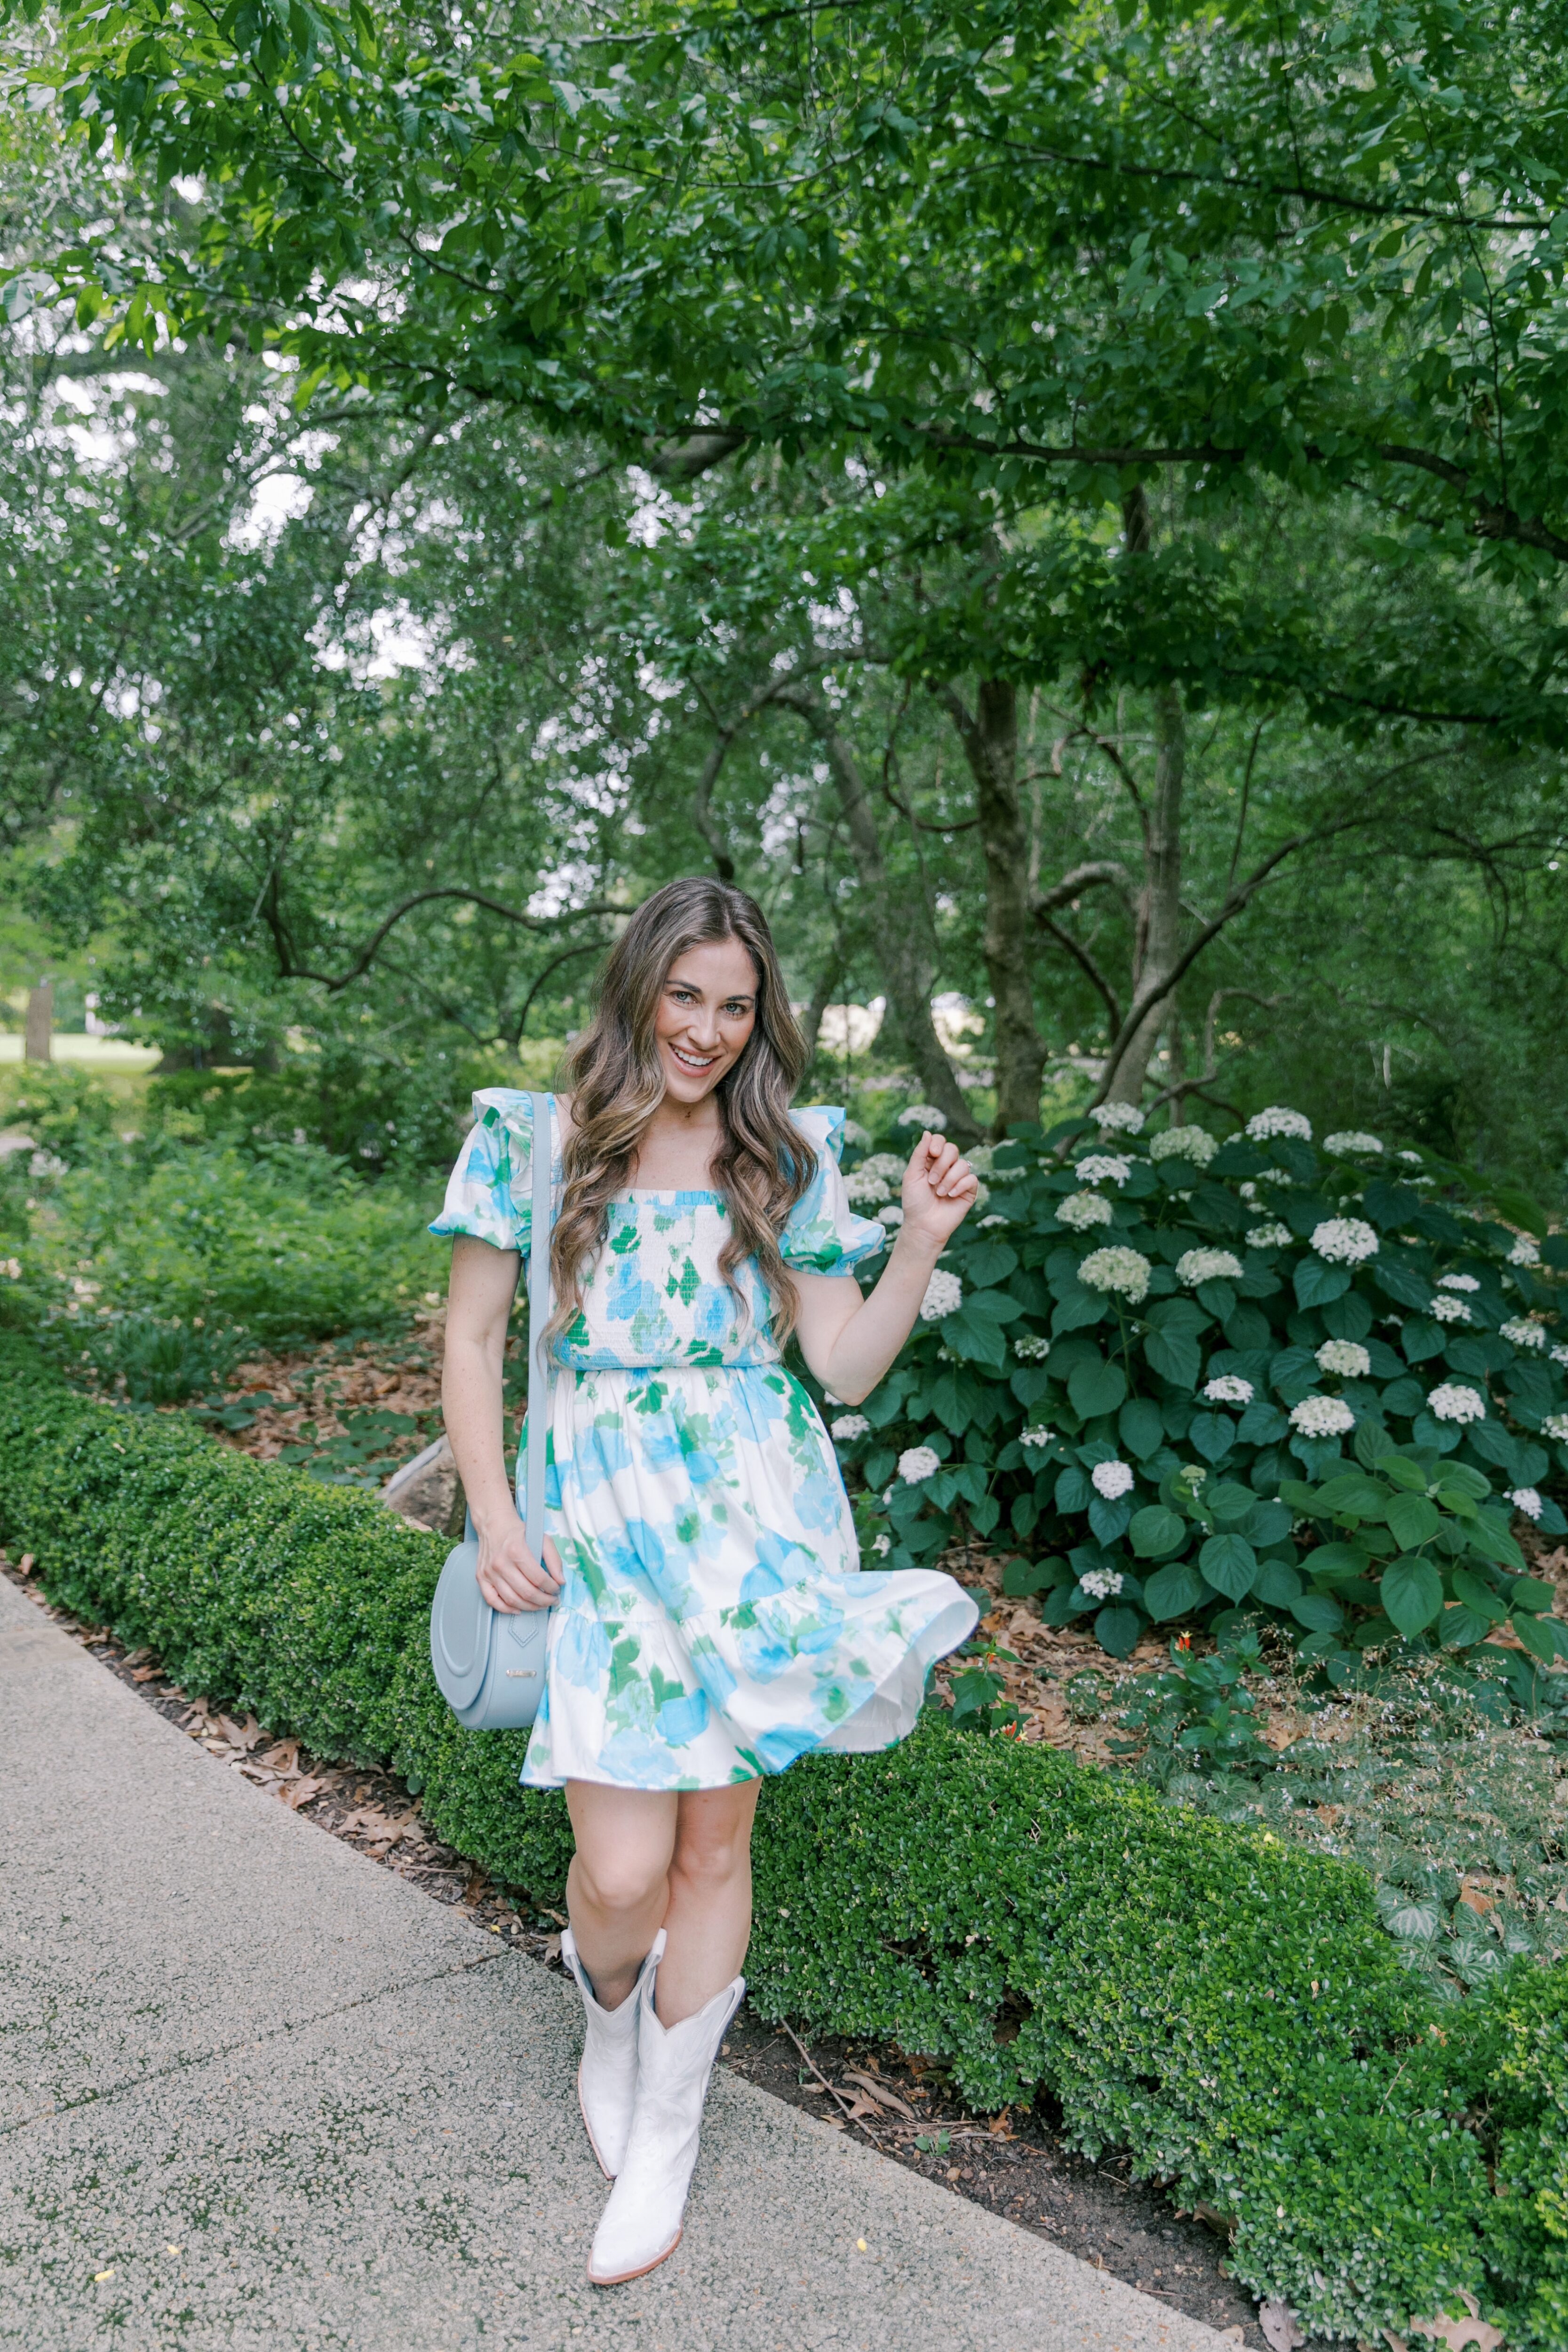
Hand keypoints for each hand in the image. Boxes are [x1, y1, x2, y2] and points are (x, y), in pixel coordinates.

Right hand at [476, 1513, 562, 1613]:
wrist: (493, 1524)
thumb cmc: (519, 1532)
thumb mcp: (542, 1538)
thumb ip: (554, 1559)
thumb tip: (561, 1581)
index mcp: (517, 1551)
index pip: (539, 1578)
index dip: (552, 1588)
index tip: (557, 1590)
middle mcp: (501, 1563)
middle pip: (526, 1592)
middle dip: (544, 1601)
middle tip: (552, 1601)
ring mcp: (489, 1572)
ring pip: (511, 1600)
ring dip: (529, 1607)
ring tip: (540, 1605)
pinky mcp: (481, 1577)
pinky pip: (492, 1600)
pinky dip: (506, 1609)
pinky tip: (518, 1609)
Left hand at [900, 1131, 979, 1247]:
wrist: (923, 1225)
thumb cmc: (915, 1202)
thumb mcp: (912, 1175)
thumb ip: (920, 1153)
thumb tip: (927, 1132)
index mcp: (931, 1161)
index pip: (940, 1142)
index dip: (938, 1144)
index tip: (933, 1153)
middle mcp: (946, 1167)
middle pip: (953, 1149)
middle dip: (941, 1164)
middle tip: (931, 1181)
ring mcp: (959, 1178)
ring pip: (963, 1164)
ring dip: (949, 1179)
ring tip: (939, 1193)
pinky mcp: (969, 1190)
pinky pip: (972, 1178)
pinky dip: (960, 1186)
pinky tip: (950, 1196)